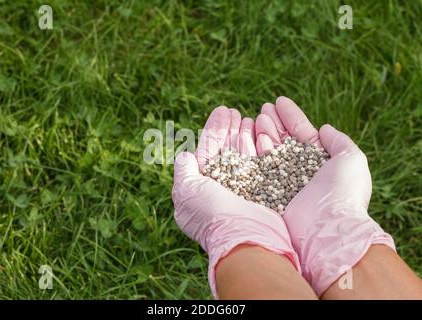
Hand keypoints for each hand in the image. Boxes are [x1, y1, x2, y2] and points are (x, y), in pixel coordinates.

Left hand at [172, 106, 298, 297]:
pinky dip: (259, 146)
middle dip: (228, 129)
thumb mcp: (187, 191)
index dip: (214, 130)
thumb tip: (184, 155)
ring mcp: (243, 190)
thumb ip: (184, 172)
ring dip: (243, 134)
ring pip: (243, 155)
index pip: (207, 152)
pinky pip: (259, 163)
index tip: (222, 111)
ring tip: (246, 115)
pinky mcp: (262, 191)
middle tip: (233, 110)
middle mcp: (221, 189)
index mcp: (201, 188)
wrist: (245, 236)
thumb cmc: (212, 213)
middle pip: (225, 150)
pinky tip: (260, 130)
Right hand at [255, 96, 394, 295]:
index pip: (302, 134)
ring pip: (270, 152)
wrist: (327, 230)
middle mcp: (301, 172)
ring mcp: (284, 182)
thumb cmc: (342, 193)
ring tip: (257, 116)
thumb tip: (325, 128)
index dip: (291, 117)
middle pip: (284, 141)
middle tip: (263, 108)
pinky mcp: (269, 193)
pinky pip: (261, 168)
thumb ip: (339, 141)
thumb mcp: (352, 160)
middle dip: (274, 122)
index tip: (279, 101)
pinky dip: (256, 151)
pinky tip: (253, 136)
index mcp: (321, 163)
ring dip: (264, 132)